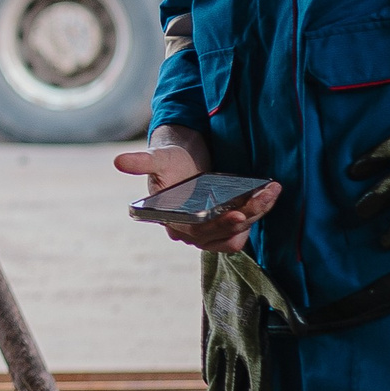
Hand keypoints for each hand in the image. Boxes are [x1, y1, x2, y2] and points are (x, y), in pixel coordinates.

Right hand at [117, 125, 279, 252]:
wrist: (184, 156)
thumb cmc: (170, 158)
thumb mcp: (158, 156)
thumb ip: (142, 161)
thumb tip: (118, 162)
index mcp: (172, 221)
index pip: (197, 232)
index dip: (218, 226)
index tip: (238, 214)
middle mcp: (190, 232)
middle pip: (222, 234)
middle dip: (247, 215)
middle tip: (265, 196)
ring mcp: (209, 231)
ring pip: (236, 233)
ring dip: (257, 215)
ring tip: (271, 191)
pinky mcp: (224, 226)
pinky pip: (242, 231)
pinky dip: (257, 216)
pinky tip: (267, 197)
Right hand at [202, 250, 286, 390]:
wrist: (216, 258)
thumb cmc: (249, 271)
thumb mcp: (272, 288)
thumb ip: (288, 311)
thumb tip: (304, 331)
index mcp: (249, 337)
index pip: (256, 381)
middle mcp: (231, 344)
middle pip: (233, 390)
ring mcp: (217, 339)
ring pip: (215, 380)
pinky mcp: (210, 331)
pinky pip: (207, 360)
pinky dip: (210, 379)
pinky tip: (211, 387)